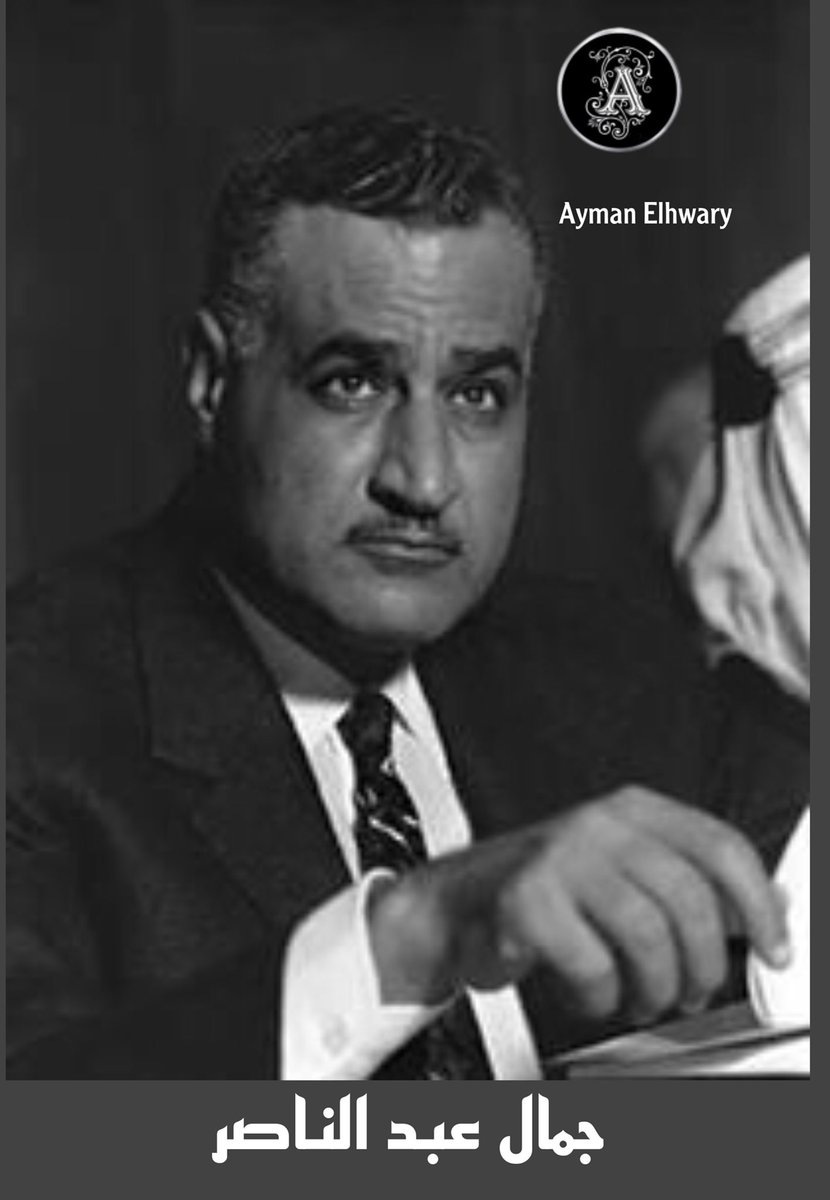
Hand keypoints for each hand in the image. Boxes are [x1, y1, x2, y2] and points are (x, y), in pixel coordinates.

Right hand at [368, 786, 790, 1026]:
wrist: (453, 907)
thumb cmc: (545, 895)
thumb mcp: (622, 872)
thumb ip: (688, 883)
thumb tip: (763, 914)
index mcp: (634, 810)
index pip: (719, 846)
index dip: (756, 903)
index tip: (772, 946)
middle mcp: (600, 823)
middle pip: (690, 898)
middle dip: (702, 965)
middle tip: (689, 993)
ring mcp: (561, 856)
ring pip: (648, 935)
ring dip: (652, 989)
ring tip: (637, 999)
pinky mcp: (526, 898)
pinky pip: (592, 963)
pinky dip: (597, 996)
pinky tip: (585, 991)